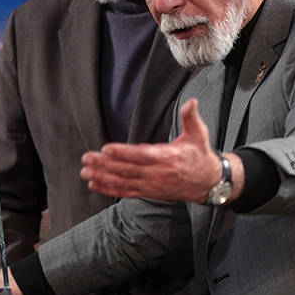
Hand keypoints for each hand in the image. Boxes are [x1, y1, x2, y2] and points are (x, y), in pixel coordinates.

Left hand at [80, 98, 229, 202]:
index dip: (124, 153)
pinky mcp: (149, 192)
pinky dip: (110, 189)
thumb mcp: (199, 134)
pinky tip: (95, 184)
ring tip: (86, 172)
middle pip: (128, 170)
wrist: (208, 183)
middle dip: (105, 165)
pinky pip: (127, 192)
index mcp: (169, 158)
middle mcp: (158, 173)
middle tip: (87, 159)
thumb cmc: (200, 156)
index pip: (143, 155)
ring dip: (103, 178)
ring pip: (124, 182)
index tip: (107, 148)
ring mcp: (152, 185)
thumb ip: (190, 117)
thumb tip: (191, 102)